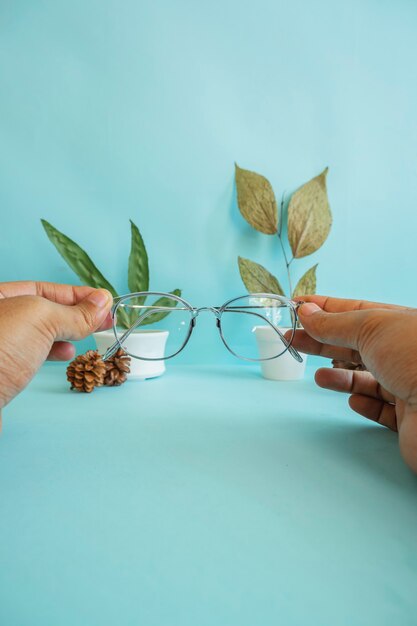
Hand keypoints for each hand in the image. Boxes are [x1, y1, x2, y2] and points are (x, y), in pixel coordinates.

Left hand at [0, 281, 112, 423]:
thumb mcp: (41, 319)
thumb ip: (74, 312)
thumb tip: (101, 302)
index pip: (45, 288)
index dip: (78, 294)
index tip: (103, 301)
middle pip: (45, 309)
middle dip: (76, 313)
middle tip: (104, 319)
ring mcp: (1, 344)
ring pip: (42, 332)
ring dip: (68, 333)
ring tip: (88, 335)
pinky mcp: (5, 368)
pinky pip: (35, 351)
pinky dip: (55, 350)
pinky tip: (66, 353)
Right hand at [290, 295, 416, 473]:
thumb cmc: (415, 359)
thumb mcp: (370, 328)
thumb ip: (334, 323)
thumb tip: (306, 311)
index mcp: (399, 323)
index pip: (355, 311)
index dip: (323, 308)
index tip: (295, 307)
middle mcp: (405, 352)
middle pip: (355, 344)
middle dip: (322, 341)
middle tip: (291, 339)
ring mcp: (408, 385)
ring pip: (367, 378)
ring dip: (341, 377)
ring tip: (319, 377)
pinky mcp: (408, 418)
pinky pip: (382, 409)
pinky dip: (365, 403)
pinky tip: (355, 401)